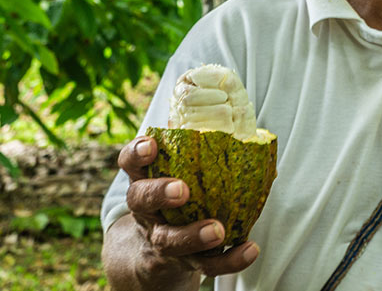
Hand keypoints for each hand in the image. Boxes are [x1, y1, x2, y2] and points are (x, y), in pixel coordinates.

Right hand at [103, 136, 259, 289]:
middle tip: (182, 190)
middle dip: (159, 192)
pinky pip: (204, 264)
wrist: (154, 254)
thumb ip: (192, 146)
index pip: (130, 162)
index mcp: (144, 179)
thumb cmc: (175, 193)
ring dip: (192, 235)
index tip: (152, 144)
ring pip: (168, 240)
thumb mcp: (174, 170)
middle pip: (140, 200)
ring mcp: (161, 238)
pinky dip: (229, 259)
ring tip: (218, 231)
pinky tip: (250, 249)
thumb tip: (236, 116)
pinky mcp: (182, 263)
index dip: (137, 152)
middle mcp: (146, 209)